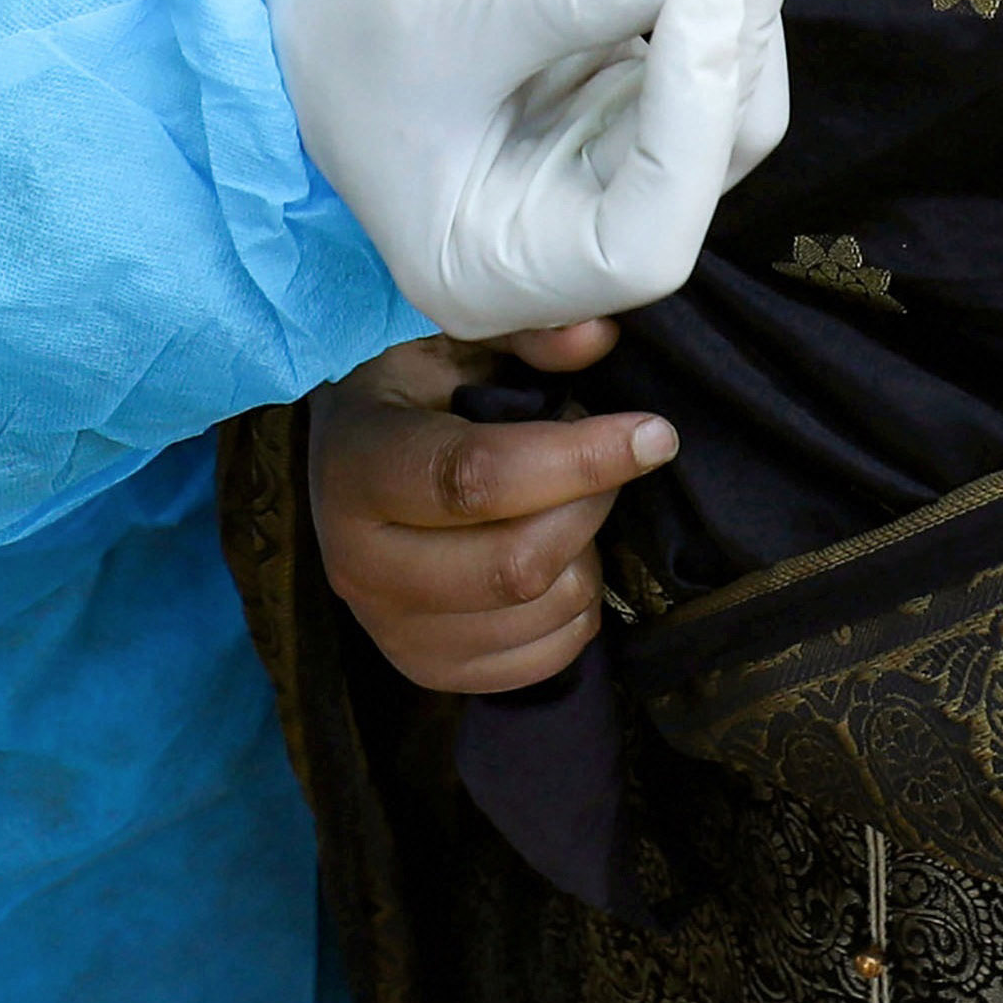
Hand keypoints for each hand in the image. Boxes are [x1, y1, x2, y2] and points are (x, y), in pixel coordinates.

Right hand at [267, 0, 789, 333]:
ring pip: (714, 82)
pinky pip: (683, 33)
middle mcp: (567, 240)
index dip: (694, 112)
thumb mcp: (454, 3)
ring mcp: (601, 167)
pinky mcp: (614, 102)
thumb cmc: (342, 25)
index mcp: (501, 268)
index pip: (647, 233)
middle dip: (733, 1)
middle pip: (706, 144)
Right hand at [310, 319, 662, 691]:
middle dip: (589, 506)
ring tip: (569, 503)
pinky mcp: (426, 670)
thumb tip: (599, 336)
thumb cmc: (411, 386)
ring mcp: (389, 629)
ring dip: (587, 554)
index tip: (653, 434)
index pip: (475, 479)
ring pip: (538, 613)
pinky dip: (577, 610)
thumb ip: (525, 331)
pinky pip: (542, 661)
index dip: (577, 459)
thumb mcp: (452, 336)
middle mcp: (359, 562)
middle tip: (609, 458)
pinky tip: (562, 556)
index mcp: (357, 466)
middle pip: (514, 565)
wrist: (350, 459)